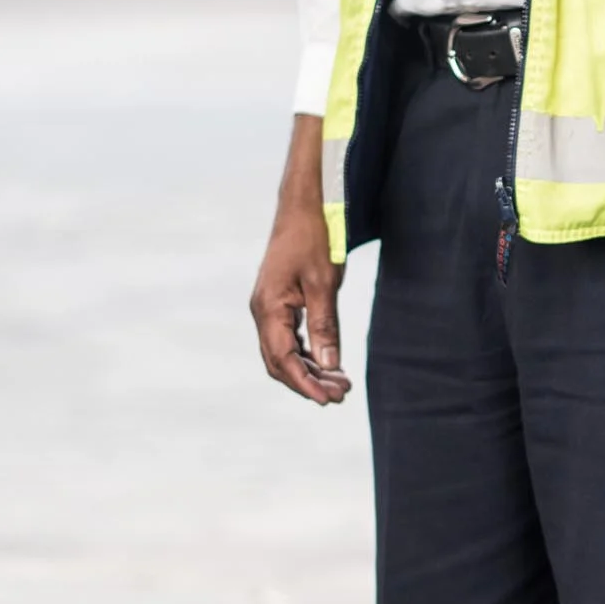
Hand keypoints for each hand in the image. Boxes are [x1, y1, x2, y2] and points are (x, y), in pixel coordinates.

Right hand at [250, 114, 351, 405]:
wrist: (303, 203)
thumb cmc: (314, 236)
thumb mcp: (325, 283)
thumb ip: (326, 325)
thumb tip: (330, 365)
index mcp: (268, 308)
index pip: (283, 360)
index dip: (305, 384)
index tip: (330, 400)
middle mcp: (262, 311)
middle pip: (279, 362)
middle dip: (308, 382)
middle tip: (342, 393)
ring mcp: (268, 307)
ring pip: (283, 352)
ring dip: (309, 370)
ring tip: (341, 382)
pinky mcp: (278, 301)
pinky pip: (288, 337)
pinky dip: (307, 353)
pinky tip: (329, 361)